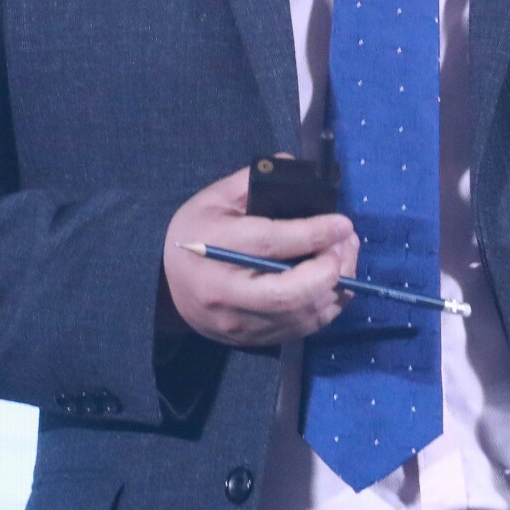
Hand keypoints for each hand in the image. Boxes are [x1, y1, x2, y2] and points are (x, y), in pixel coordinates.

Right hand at [160, 166, 357, 347]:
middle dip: (328, 270)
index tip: (341, 223)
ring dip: (336, 287)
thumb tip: (293, 168)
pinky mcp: (253, 340)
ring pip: (301, 316)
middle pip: (287, 294)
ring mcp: (240, 322)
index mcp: (213, 248)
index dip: (312, 234)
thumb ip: (251, 182)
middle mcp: (225, 292)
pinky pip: (303, 329)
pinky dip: (327, 306)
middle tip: (345, 244)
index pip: (268, 244)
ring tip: (345, 257)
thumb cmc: (195, 233)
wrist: (163, 286)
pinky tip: (335, 281)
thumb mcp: (213, 198)